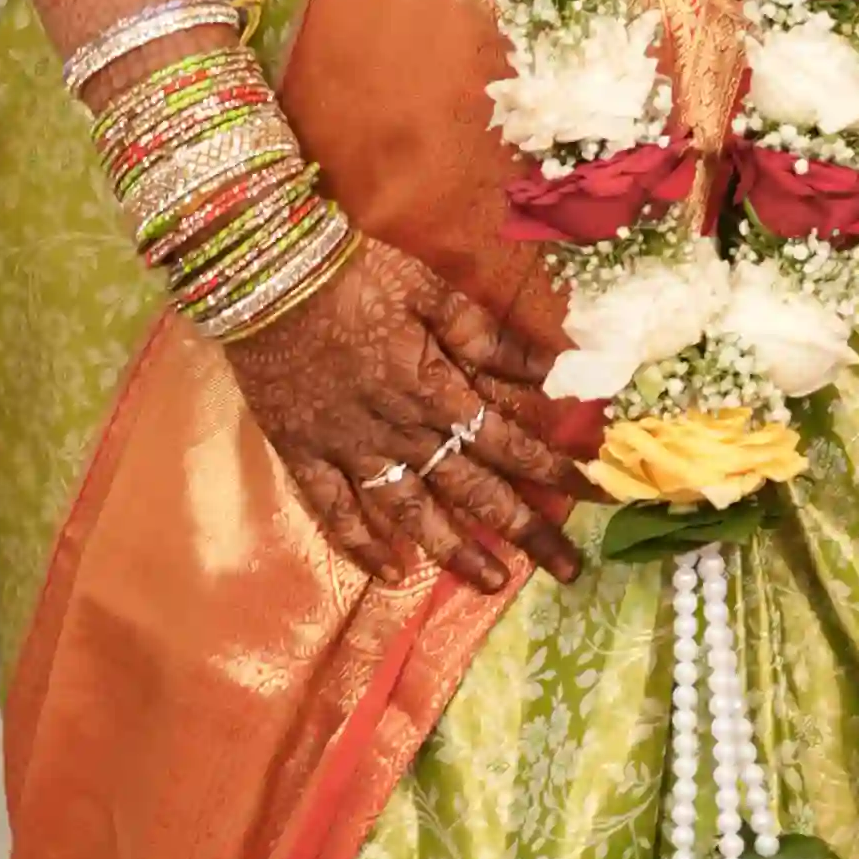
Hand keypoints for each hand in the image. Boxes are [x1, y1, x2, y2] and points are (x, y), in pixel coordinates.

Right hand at [224, 235, 585, 597]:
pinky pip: (334, 510)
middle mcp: (397, 431)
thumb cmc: (352, 275)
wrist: (264, 277)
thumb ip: (488, 337)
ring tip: (492, 583)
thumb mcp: (429, 290)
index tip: (594, 492)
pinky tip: (391, 573)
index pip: (505, 440)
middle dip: (524, 529)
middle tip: (567, 570)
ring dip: (454, 551)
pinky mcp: (303, 453)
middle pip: (471, 489)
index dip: (552, 467)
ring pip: (410, 512)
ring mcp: (348, 449)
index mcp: (432, 389)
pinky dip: (361, 545)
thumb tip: (553, 367)